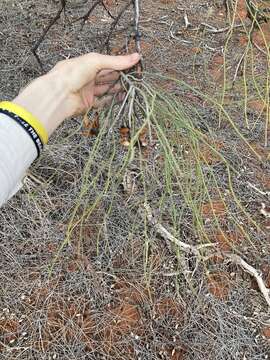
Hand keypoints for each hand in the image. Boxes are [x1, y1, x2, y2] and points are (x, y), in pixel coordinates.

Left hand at [13, 53, 139, 136]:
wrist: (58, 94)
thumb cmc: (72, 73)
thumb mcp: (96, 61)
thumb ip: (116, 61)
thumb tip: (136, 57)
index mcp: (88, 64)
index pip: (108, 63)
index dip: (120, 65)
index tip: (134, 66)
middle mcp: (88, 77)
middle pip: (108, 77)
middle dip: (121, 77)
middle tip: (134, 78)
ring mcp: (88, 91)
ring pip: (106, 90)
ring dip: (117, 89)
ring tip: (129, 88)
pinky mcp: (88, 104)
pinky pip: (102, 102)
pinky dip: (111, 100)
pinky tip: (120, 98)